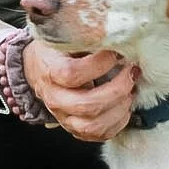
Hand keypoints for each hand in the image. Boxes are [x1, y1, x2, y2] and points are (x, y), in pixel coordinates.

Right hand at [23, 40, 137, 141]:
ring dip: (119, 110)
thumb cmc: (55, 50)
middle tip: (131, 73)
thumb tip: (114, 32)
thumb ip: (85, 35)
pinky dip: (117, 124)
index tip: (115, 52)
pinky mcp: (74, 128)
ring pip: (92, 126)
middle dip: (117, 90)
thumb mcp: (64, 36)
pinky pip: (98, 136)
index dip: (99, 64)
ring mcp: (64, 117)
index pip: (73, 74)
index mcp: (51, 72)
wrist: (38, 68)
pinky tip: (124, 107)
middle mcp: (55, 98)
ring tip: (130, 92)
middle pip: (87, 105)